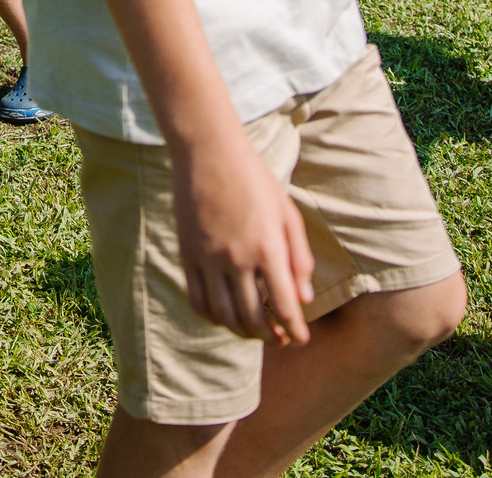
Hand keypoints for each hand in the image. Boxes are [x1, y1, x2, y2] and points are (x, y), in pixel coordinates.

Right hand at [171, 132, 314, 343]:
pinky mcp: (187, 256)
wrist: (208, 152)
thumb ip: (300, 258)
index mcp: (267, 248)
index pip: (284, 306)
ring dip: (241, 331)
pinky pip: (198, 300)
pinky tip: (226, 315)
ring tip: (254, 330)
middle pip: (252, 319)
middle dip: (269, 337)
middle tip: (279, 339)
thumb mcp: (288, 214)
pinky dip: (213, 317)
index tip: (301, 339)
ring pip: (224, 315)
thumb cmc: (255, 179)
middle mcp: (236, 258)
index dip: (294, 329)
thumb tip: (303, 299)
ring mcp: (208, 259)